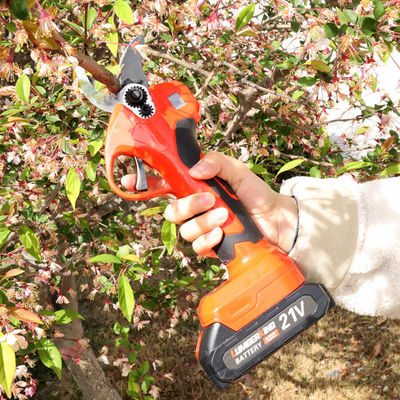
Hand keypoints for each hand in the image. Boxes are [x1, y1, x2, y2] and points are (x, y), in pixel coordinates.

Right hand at [162, 152, 297, 256]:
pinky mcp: (212, 246)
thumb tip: (194, 171)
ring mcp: (204, 230)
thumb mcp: (238, 171)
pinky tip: (220, 234)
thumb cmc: (255, 194)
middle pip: (173, 212)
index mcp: (197, 190)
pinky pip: (198, 247)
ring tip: (225, 215)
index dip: (161, 187)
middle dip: (188, 206)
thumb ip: (217, 163)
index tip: (171, 184)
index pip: (171, 189)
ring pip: (186, 230)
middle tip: (210, 200)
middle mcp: (196, 211)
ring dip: (203, 223)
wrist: (275, 218)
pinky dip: (207, 240)